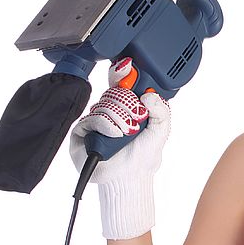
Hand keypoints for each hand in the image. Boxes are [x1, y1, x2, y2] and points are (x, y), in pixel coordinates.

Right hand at [69, 58, 170, 238]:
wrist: (129, 178)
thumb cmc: (144, 155)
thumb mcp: (161, 129)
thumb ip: (161, 110)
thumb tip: (149, 95)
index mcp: (128, 106)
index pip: (122, 81)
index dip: (124, 72)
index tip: (129, 66)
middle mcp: (110, 110)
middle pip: (113, 90)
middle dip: (128, 103)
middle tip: (137, 118)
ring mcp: (95, 120)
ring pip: (104, 103)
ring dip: (119, 118)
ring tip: (127, 133)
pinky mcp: (82, 131)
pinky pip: (92, 118)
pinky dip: (105, 125)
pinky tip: (114, 135)